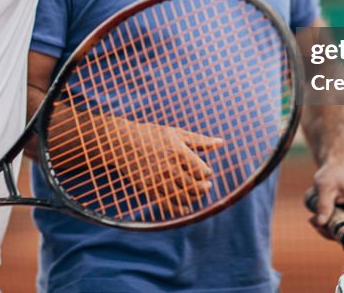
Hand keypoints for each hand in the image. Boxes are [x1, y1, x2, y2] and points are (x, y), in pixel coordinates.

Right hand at [107, 118, 223, 216]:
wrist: (122, 142)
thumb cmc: (152, 134)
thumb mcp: (177, 133)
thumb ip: (200, 140)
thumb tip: (222, 143)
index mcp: (178, 152)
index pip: (202, 171)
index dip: (206, 174)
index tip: (205, 173)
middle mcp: (169, 167)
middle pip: (195, 186)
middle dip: (204, 188)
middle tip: (206, 186)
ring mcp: (158, 179)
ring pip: (183, 197)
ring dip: (194, 198)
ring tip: (196, 193)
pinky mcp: (149, 188)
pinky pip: (167, 204)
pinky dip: (179, 209)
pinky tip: (185, 208)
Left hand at [308, 159, 343, 239]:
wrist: (336, 164)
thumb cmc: (331, 174)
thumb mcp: (324, 188)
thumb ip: (323, 206)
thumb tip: (320, 224)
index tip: (333, 240)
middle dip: (331, 231)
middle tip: (313, 222)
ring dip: (328, 227)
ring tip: (312, 218)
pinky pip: (342, 222)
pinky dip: (330, 221)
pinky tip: (317, 215)